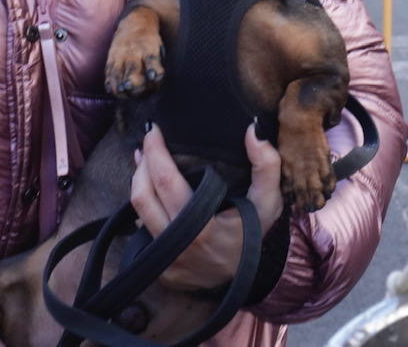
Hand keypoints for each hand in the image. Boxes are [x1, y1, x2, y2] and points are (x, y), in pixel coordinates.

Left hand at [131, 124, 282, 290]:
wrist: (252, 279)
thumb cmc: (257, 233)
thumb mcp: (269, 200)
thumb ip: (266, 164)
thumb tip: (253, 129)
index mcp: (202, 230)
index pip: (166, 183)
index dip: (155, 153)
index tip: (151, 129)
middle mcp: (178, 248)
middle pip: (143, 197)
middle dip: (142, 164)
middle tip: (147, 141)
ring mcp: (166, 263)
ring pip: (138, 214)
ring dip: (138, 183)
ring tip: (143, 160)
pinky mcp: (161, 271)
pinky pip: (144, 233)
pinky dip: (146, 208)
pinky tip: (151, 191)